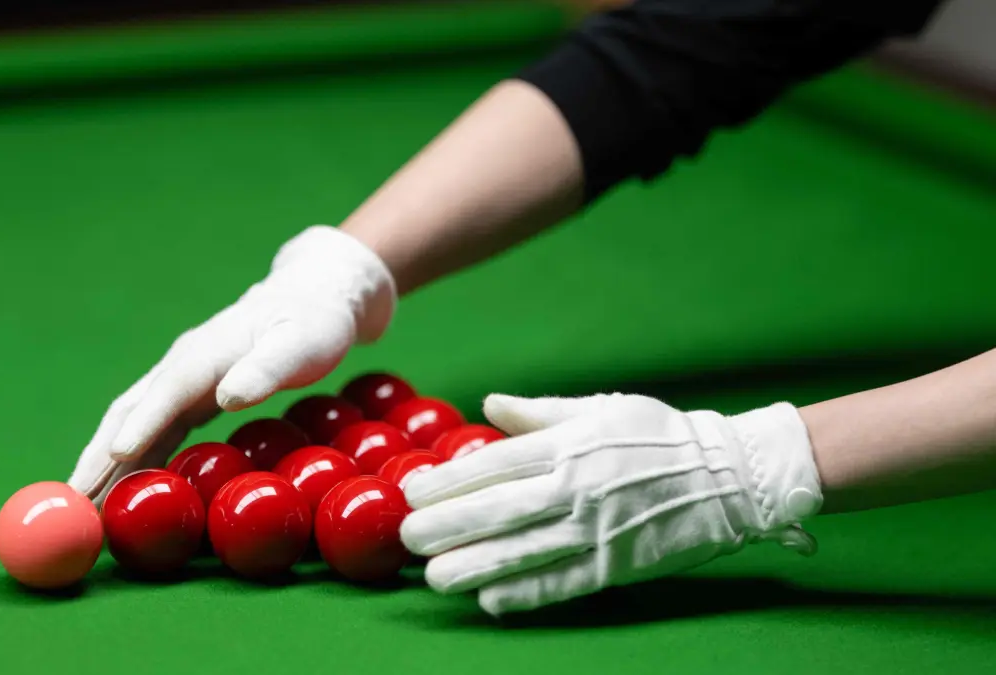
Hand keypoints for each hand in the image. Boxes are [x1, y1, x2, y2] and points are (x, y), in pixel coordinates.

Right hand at [67, 226, 396, 502]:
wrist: (309, 298)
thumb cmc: (311, 324)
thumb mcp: (300, 344)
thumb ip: (266, 370)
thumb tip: (228, 398)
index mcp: (206, 352)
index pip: (167, 391)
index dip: (142, 423)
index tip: (116, 455)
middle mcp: (181, 366)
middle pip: (131, 412)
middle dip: (99, 455)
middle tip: (73, 500)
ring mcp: (180, 381)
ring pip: (131, 424)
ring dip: (104, 464)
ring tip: (82, 507)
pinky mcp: (187, 396)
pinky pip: (150, 432)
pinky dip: (130, 461)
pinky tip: (119, 491)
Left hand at [400, 393, 823, 614]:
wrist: (728, 474)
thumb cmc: (658, 435)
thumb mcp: (599, 408)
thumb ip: (540, 412)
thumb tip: (489, 404)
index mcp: (569, 445)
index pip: (495, 464)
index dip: (449, 480)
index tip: (413, 491)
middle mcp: (576, 488)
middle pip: (498, 510)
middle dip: (447, 526)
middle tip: (407, 537)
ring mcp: (597, 530)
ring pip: (523, 552)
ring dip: (474, 566)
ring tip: (435, 577)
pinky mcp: (617, 565)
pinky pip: (564, 583)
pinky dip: (527, 594)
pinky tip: (491, 602)